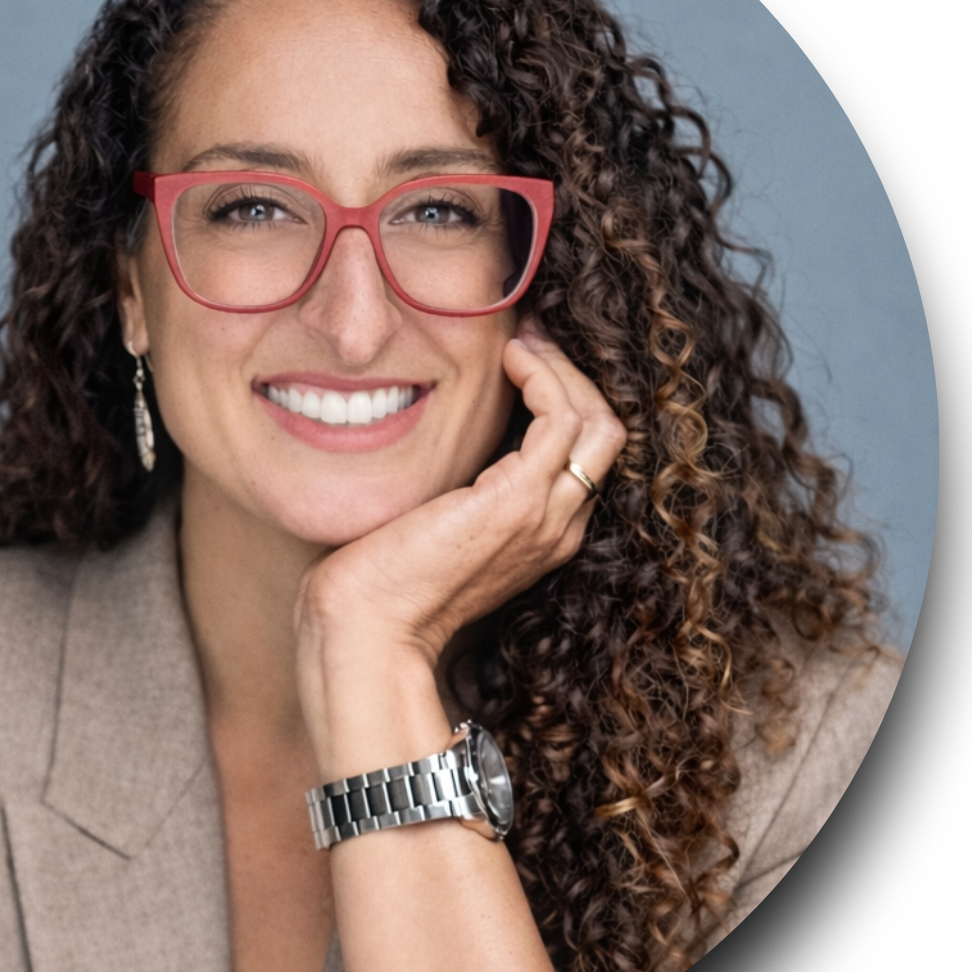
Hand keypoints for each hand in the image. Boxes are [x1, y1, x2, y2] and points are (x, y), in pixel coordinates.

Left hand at [296, 325, 626, 771]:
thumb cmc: (379, 582)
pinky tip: (508, 358)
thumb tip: (443, 436)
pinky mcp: (518, 501)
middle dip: (572, 376)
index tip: (523, 360)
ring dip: (561, 369)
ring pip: (597, 422)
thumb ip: (456, 487)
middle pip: (606, 432)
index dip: (563, 398)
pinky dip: (544, 377)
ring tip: (520, 343)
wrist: (366, 630)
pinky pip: (561, 420)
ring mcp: (544, 516)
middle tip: (528, 340)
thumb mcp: (433, 522)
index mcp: (541, 535)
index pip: (585, 454)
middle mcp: (558, 528)